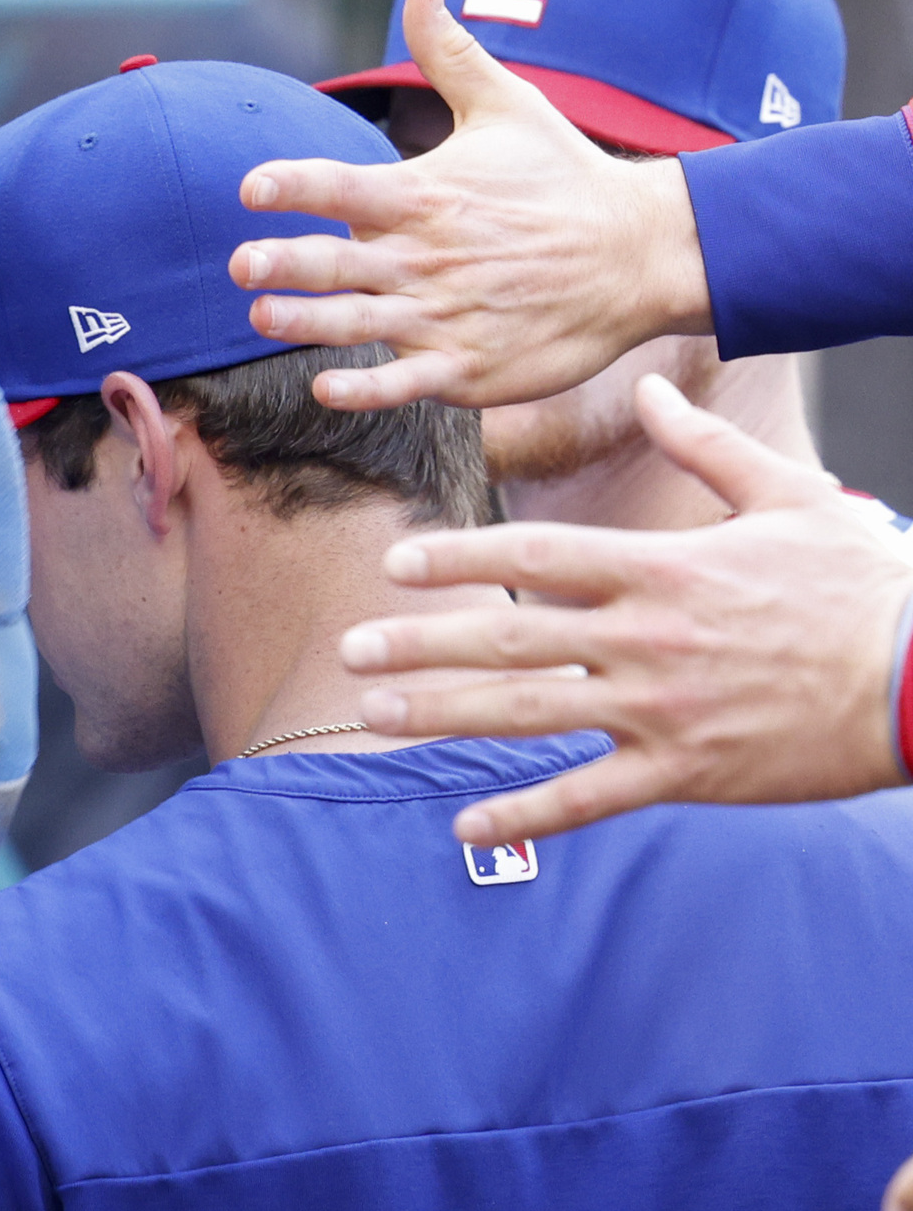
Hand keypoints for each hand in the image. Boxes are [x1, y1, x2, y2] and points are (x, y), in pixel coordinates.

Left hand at [228, 0, 711, 409]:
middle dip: (284, 263)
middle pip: (338, 261)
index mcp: (428, 194)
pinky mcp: (468, 366)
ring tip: (261, 315)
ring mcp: (447, 315)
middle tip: (240, 265)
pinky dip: (364, 388)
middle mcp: (429, 256)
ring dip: (304, 322)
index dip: (294, 184)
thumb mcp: (510, 105)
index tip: (251, 188)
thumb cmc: (564, 177)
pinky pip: (403, 382)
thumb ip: (450, 51)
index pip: (343, 186)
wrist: (643, 255)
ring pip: (357, 323)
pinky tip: (324, 386)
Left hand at [335, 375, 909, 842]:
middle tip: (349, 645)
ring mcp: (662, 708)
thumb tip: (647, 386)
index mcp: (665, 569)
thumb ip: (706, 446)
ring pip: (527, 713)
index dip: (459, 559)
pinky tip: (463, 824)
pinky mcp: (686, 770)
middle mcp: (648, 637)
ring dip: (440, 715)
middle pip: (509, 636)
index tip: (398, 563)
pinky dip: (522, 815)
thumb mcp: (791, 496)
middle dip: (420, 641)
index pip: (536, 554)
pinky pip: (585, 798)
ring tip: (371, 714)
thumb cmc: (865, 583)